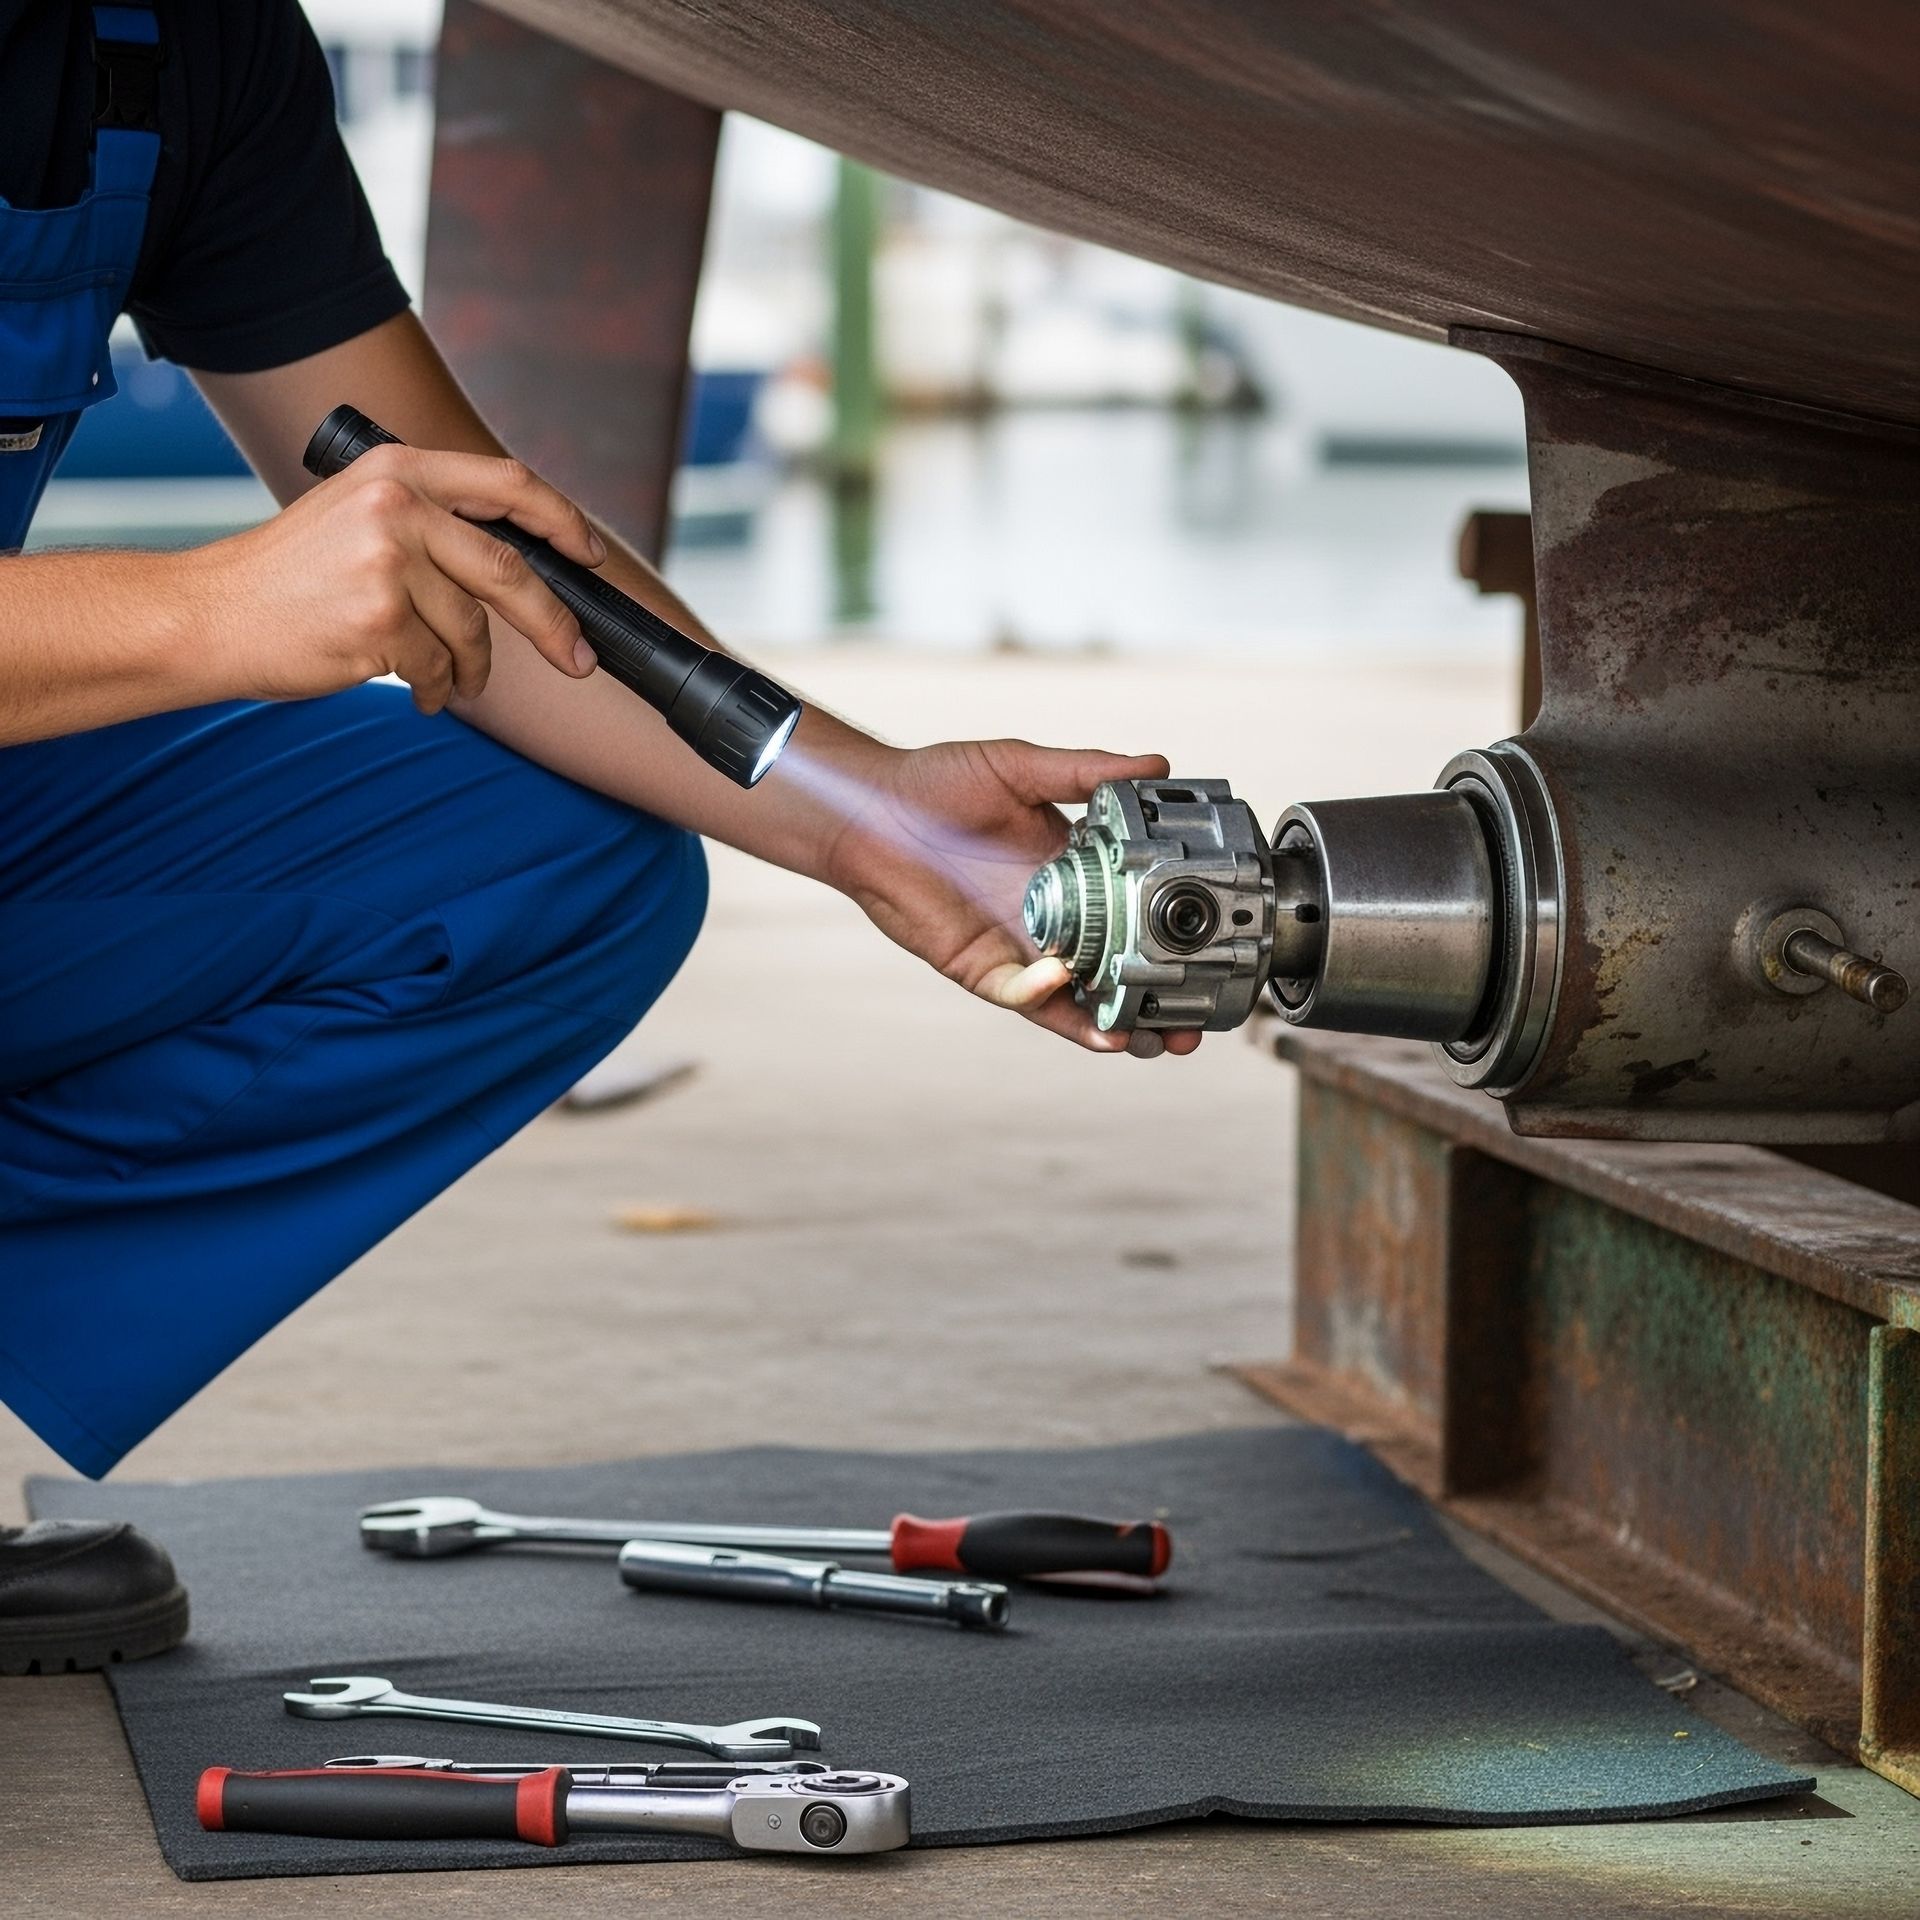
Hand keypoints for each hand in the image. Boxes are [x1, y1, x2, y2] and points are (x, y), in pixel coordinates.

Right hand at [186, 445, 606, 712]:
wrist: (207, 615)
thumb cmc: (288, 577)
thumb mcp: (357, 516)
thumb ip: (429, 522)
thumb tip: (516, 563)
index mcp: (398, 468)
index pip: (507, 482)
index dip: (561, 520)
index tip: (590, 555)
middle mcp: (396, 506)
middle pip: (509, 571)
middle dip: (552, 624)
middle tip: (578, 659)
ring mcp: (387, 563)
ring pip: (471, 631)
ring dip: (472, 670)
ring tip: (450, 682)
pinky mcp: (379, 621)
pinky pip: (437, 667)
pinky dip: (436, 689)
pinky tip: (416, 690)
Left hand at [815, 738, 1204, 1054]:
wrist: (868, 807)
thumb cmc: (937, 783)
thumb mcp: (1023, 768)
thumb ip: (1087, 772)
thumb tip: (1158, 764)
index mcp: (1076, 875)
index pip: (1137, 916)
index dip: (1173, 940)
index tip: (1215, 954)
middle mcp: (1057, 920)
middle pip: (1119, 975)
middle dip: (1157, 1004)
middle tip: (1194, 1024)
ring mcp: (1021, 949)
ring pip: (1077, 1003)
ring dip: (1113, 1023)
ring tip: (1150, 1036)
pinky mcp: (982, 968)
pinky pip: (1021, 994)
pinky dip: (1046, 996)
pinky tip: (1068, 982)